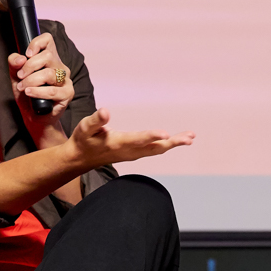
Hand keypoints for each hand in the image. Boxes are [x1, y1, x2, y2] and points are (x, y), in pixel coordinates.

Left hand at [8, 32, 72, 146]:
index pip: (48, 40)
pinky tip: (29, 93)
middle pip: (47, 55)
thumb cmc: (27, 96)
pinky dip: (38, 91)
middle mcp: (60, 67)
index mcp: (49, 59)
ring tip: (24, 88)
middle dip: (29, 66)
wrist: (34, 117)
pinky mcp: (68, 93)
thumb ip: (14, 64)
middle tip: (20, 77)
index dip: (37, 43)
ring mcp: (66, 80)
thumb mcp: (15, 77)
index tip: (27, 54)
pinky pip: (52, 90)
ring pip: (49, 73)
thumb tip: (21, 58)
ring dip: (32, 81)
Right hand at [65, 108, 193, 167]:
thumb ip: (96, 120)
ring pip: (157, 150)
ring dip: (174, 144)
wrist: (80, 158)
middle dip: (173, 143)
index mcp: (118, 143)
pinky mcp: (135, 153)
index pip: (137, 139)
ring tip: (190, 137)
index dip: (151, 136)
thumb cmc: (83, 140)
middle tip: (189, 138)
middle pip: (154, 148)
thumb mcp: (84, 128)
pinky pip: (155, 150)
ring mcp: (133, 154)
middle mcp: (129, 151)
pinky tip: (176, 140)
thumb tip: (106, 111)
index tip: (165, 134)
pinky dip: (167, 145)